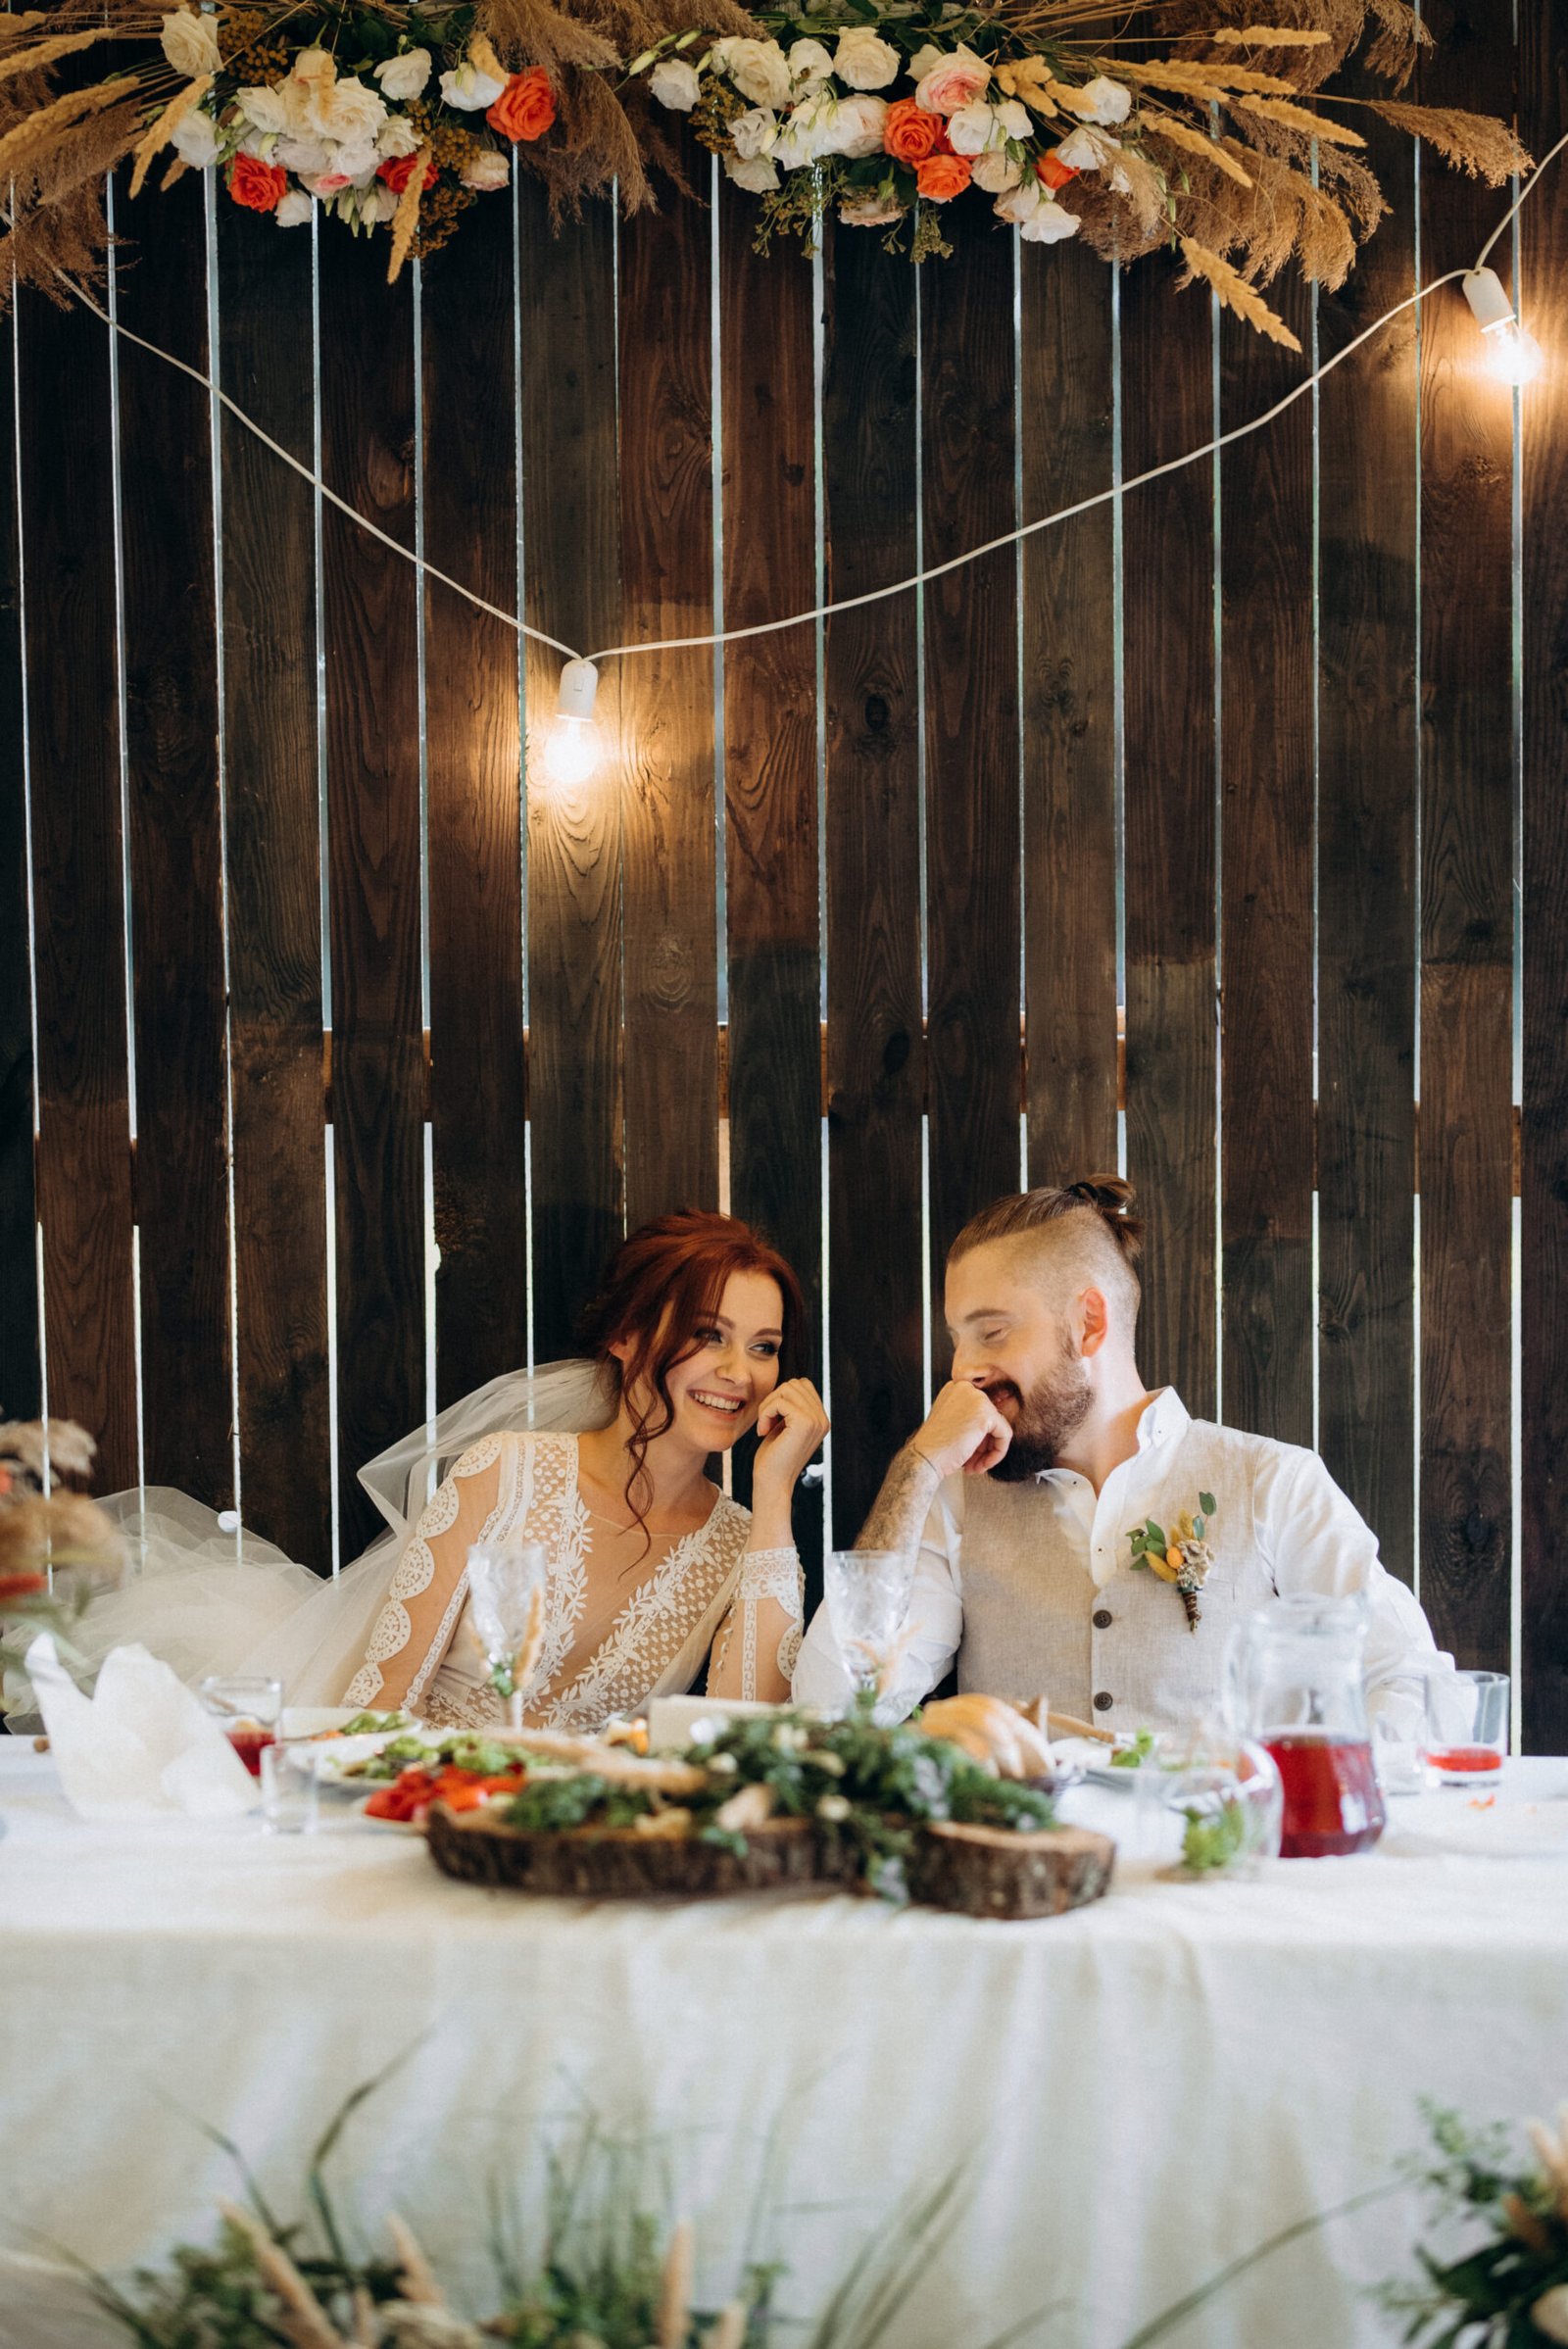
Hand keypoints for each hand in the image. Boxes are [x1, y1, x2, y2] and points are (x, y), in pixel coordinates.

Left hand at [752, 1378, 829, 1497]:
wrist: (772, 1483)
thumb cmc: (773, 1458)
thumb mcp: (785, 1426)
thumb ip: (791, 1406)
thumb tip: (789, 1384)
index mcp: (820, 1419)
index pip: (803, 1385)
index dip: (782, 1396)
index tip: (772, 1419)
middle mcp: (823, 1419)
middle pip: (795, 1384)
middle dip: (773, 1399)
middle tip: (766, 1422)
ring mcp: (816, 1420)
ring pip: (786, 1389)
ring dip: (768, 1405)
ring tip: (765, 1427)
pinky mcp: (805, 1423)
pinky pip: (779, 1401)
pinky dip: (765, 1413)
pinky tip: (763, 1431)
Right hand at [913, 1380, 1011, 1478]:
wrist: (924, 1458)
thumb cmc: (934, 1446)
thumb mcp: (952, 1422)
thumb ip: (970, 1418)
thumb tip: (997, 1425)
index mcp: (956, 1388)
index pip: (981, 1410)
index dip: (977, 1435)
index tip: (970, 1451)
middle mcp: (966, 1388)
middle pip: (991, 1418)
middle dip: (983, 1444)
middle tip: (971, 1461)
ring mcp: (977, 1399)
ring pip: (1000, 1427)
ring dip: (989, 1451)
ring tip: (974, 1465)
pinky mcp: (986, 1415)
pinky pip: (1005, 1435)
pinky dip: (997, 1453)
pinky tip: (982, 1464)